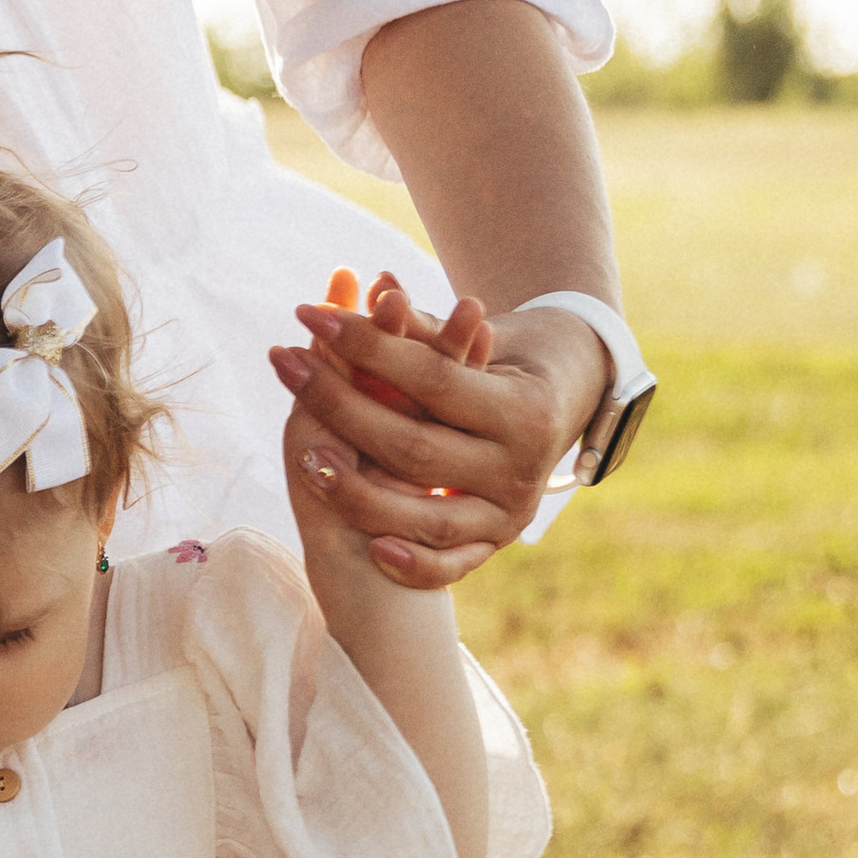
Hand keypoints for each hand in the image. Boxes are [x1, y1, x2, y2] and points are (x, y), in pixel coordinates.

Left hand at [269, 269, 608, 588]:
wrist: (571, 401)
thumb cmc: (508, 356)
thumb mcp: (479, 336)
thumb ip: (426, 329)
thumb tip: (372, 291)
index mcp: (522, 409)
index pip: (429, 378)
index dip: (367, 347)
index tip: (310, 316)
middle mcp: (521, 466)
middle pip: (413, 447)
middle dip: (340, 405)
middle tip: (285, 362)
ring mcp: (509, 512)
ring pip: (423, 516)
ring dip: (356, 492)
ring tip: (304, 455)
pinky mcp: (496, 544)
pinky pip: (449, 565)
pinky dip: (411, 562)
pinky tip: (371, 546)